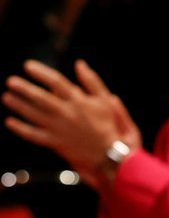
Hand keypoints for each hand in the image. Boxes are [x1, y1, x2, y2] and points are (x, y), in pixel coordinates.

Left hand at [3, 59, 141, 185]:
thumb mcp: (104, 100)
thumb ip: (92, 81)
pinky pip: (33, 134)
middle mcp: (66, 113)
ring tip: (7, 97)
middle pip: (40, 97)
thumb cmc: (107, 124)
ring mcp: (58, 128)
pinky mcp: (54, 142)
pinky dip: (20, 128)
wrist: (108, 153)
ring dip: (18, 105)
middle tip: (11, 81)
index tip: (28, 66)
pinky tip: (10, 122)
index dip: (41, 72)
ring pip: (33, 114)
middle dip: (23, 88)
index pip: (56, 81)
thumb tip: (80, 64)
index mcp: (78, 100)